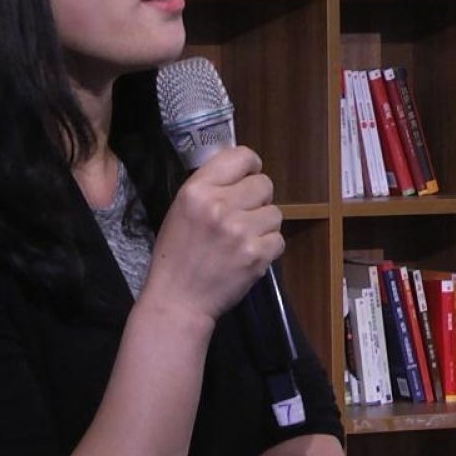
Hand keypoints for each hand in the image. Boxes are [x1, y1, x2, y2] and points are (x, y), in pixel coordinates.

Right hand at [140, 145, 283, 326]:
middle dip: (257, 199)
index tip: (247, 179)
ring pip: (275, 213)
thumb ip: (210, 187)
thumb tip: (242, 172)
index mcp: (197, 190)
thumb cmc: (176, 254)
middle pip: (264, 184)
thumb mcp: (181, 209)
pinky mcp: (256, 255)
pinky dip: (267, 248)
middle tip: (242, 216)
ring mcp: (240, 231)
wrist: (179, 299)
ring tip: (243, 239)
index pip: (242, 156)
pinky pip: (278, 239)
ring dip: (263, 225)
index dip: (250, 167)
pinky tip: (248, 255)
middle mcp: (219, 205)